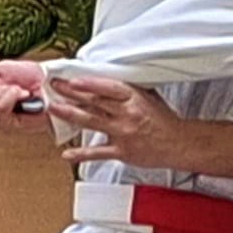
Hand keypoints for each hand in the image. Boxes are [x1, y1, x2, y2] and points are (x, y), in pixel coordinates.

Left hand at [47, 76, 186, 168]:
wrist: (178, 143)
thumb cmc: (164, 121)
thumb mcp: (148, 96)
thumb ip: (128, 90)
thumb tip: (108, 81)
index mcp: (134, 98)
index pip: (107, 88)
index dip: (87, 84)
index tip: (71, 79)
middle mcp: (127, 114)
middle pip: (93, 102)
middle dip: (70, 93)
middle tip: (54, 87)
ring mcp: (123, 133)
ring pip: (91, 122)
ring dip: (69, 114)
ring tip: (53, 109)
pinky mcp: (122, 151)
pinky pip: (98, 152)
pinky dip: (81, 153)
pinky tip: (67, 153)